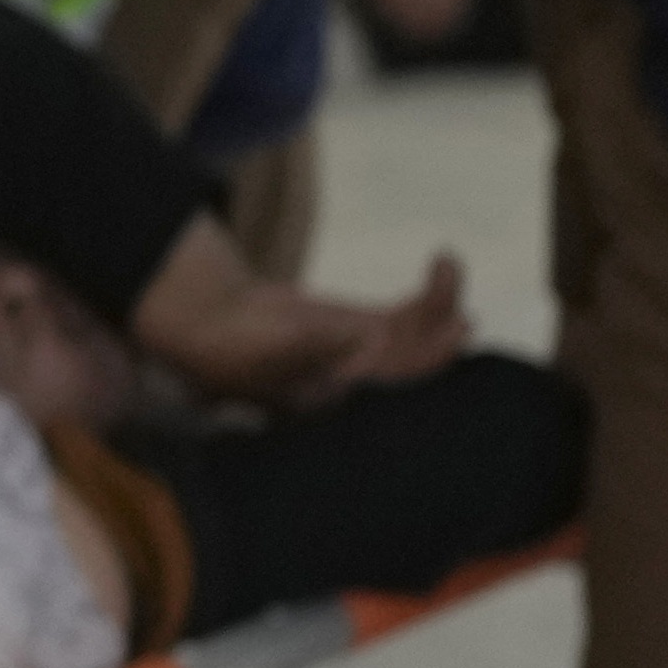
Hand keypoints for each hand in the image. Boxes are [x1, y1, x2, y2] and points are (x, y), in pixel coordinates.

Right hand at [127, 222, 470, 410]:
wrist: (211, 323)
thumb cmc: (230, 342)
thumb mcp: (275, 344)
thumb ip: (324, 345)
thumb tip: (374, 342)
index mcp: (339, 403)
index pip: (393, 390)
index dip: (425, 364)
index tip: (449, 331)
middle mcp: (359, 386)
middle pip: (415, 366)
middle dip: (440, 337)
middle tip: (456, 305)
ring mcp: (365, 357)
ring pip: (418, 338)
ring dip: (441, 306)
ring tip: (446, 264)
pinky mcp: (363, 330)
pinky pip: (407, 316)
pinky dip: (429, 296)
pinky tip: (442, 265)